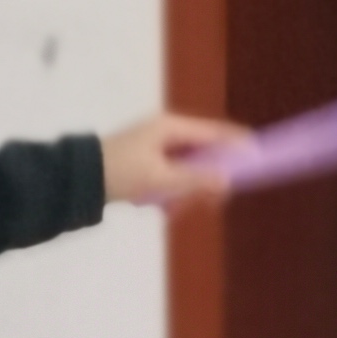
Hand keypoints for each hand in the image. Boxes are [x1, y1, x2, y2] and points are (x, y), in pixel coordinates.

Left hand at [102, 110, 247, 212]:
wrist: (79, 180)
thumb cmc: (120, 173)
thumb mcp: (160, 179)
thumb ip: (195, 180)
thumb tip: (227, 181)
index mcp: (171, 128)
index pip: (214, 133)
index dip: (236, 145)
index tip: (257, 155)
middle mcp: (166, 133)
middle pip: (202, 156)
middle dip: (203, 182)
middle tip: (207, 203)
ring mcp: (156, 148)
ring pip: (186, 171)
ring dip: (184, 193)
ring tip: (170, 209)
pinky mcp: (147, 164)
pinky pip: (170, 179)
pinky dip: (169, 194)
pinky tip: (160, 207)